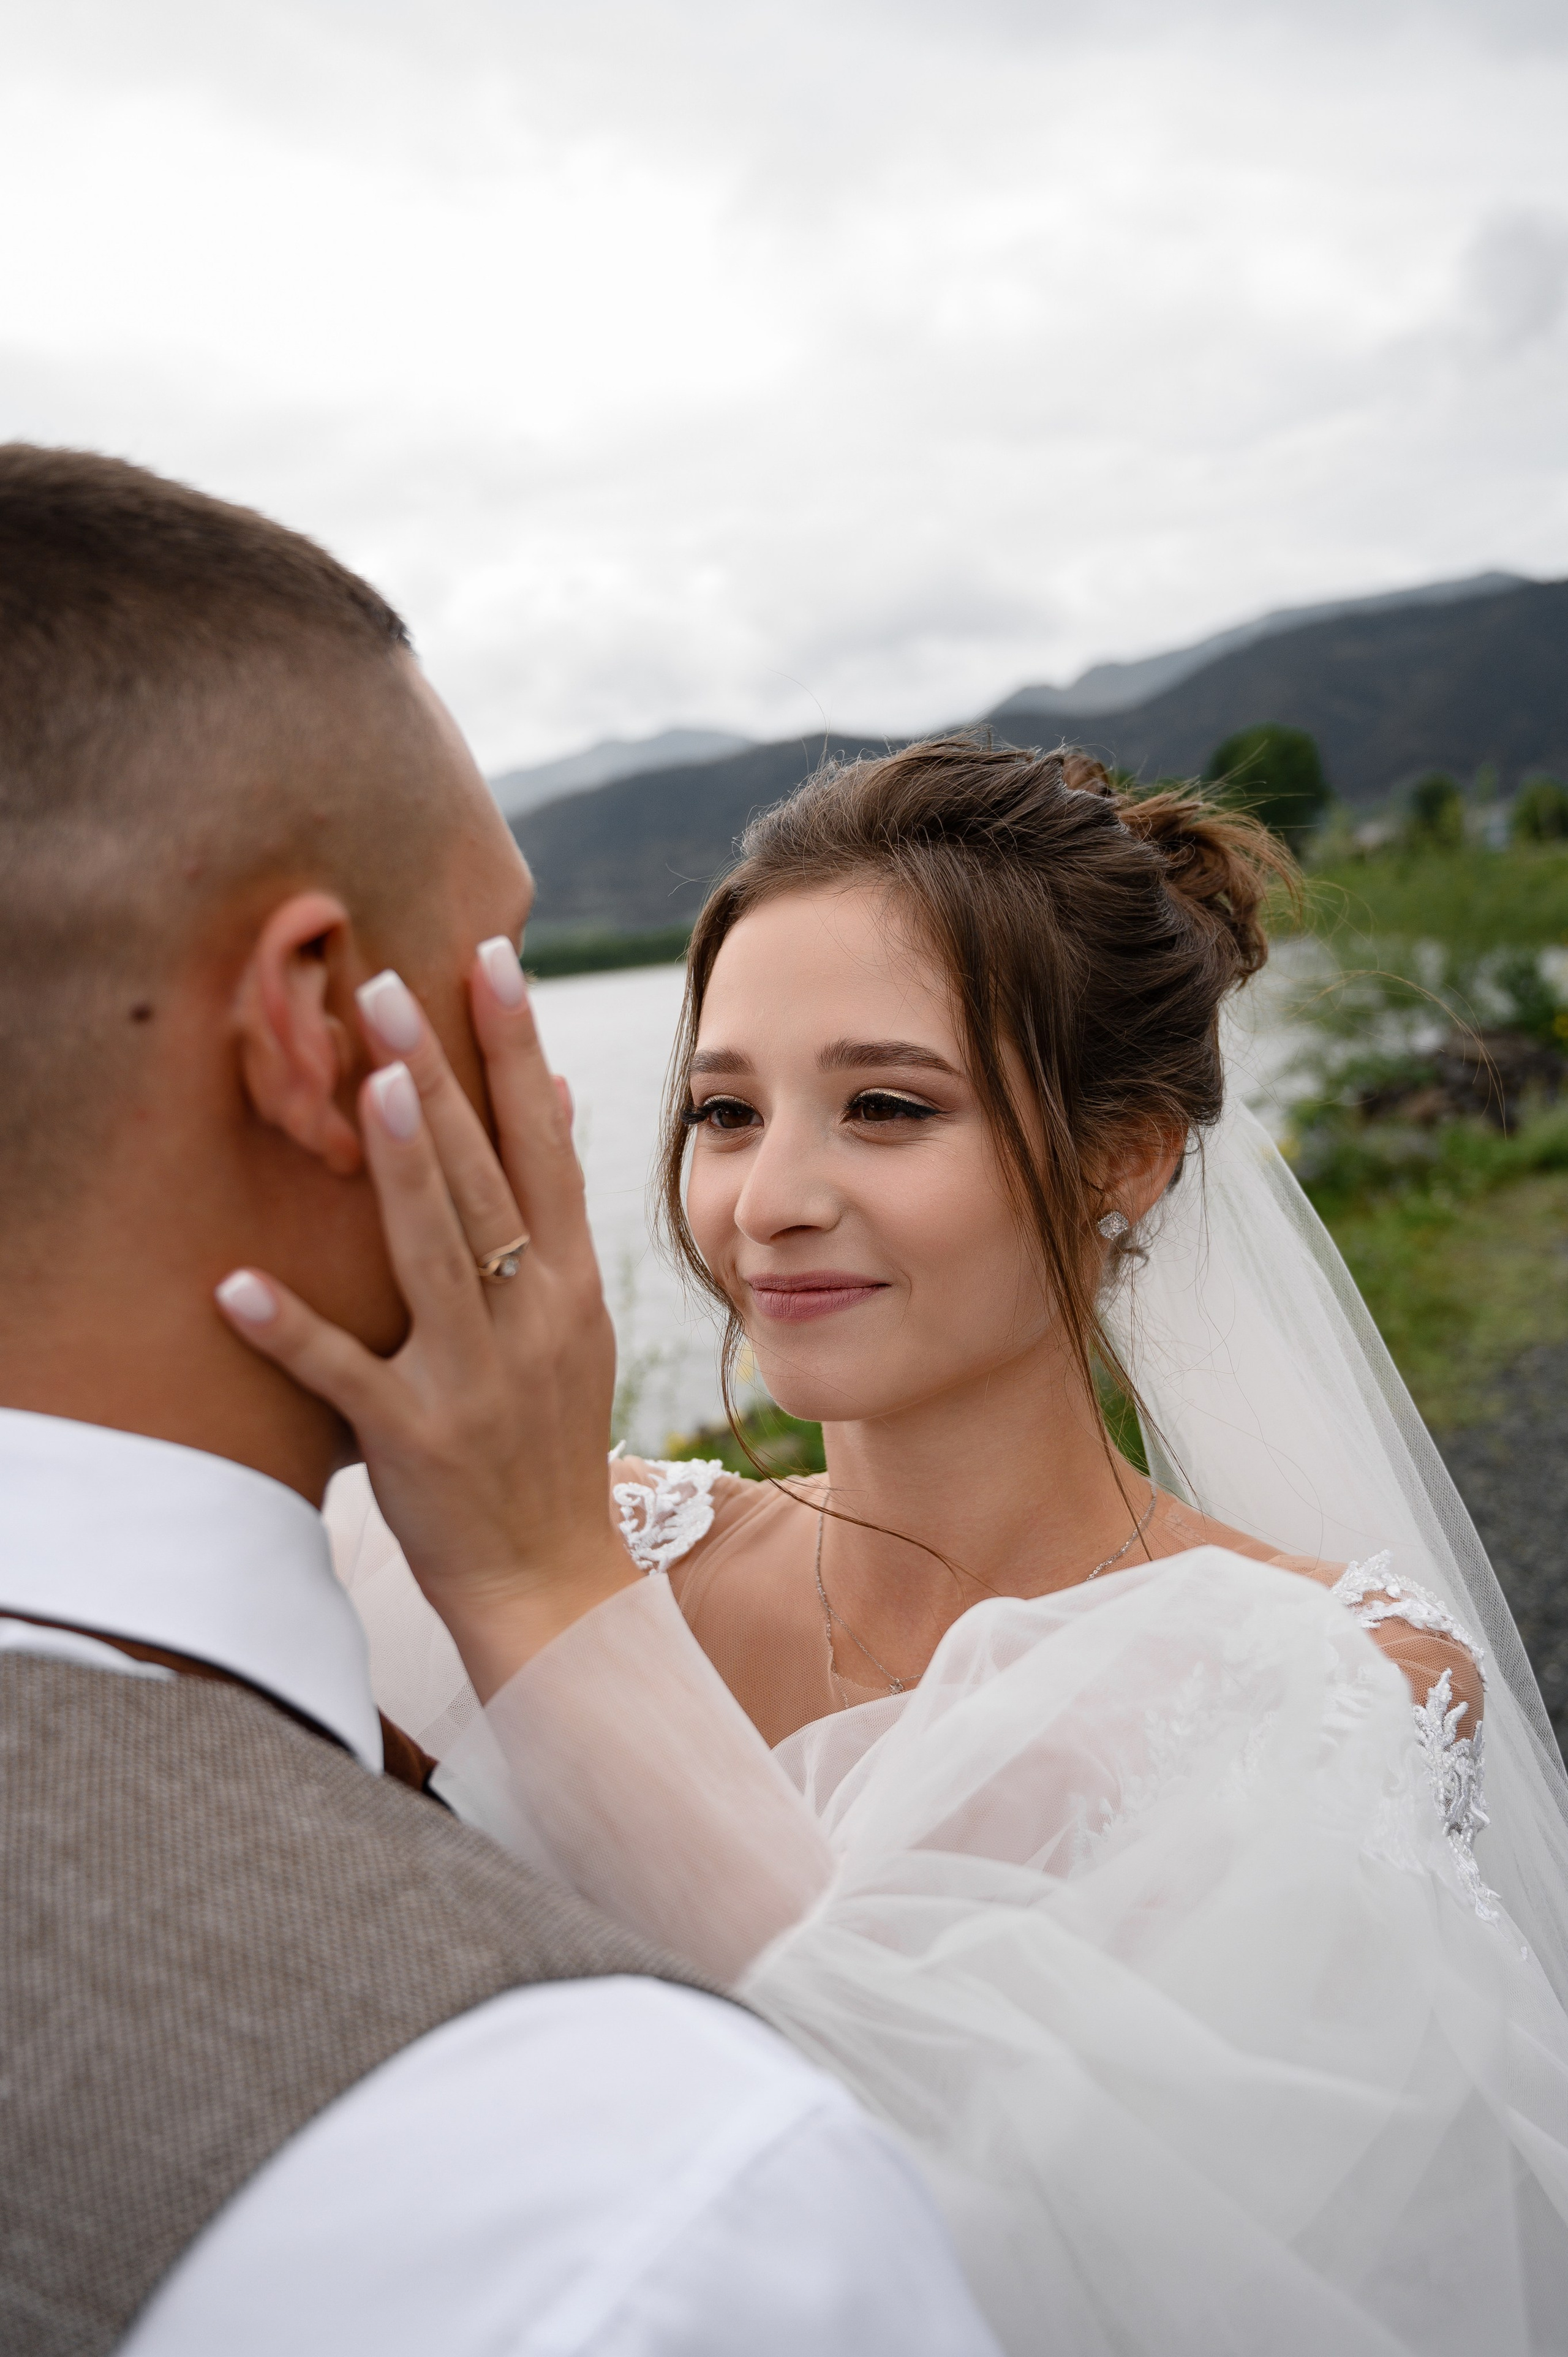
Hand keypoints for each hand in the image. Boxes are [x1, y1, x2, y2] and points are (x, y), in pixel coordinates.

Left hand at [216, 940, 637, 1700]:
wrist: (554, 1577)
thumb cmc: (550, 1437)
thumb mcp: (577, 1320)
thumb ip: (555, 1213)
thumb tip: (556, 1093)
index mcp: (568, 1281)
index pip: (545, 1144)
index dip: (518, 1051)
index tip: (493, 961)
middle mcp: (530, 1317)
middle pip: (486, 1178)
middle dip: (441, 1076)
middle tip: (390, 983)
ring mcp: (475, 1377)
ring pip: (435, 1256)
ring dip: (400, 1169)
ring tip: (365, 1083)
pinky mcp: (413, 1438)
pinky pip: (346, 1376)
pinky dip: (294, 1333)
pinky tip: (239, 1287)